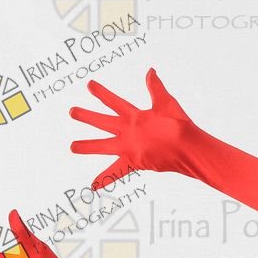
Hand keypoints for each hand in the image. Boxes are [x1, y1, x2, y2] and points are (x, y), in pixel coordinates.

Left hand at [70, 68, 199, 190]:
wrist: (186, 147)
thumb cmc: (179, 125)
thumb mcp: (166, 102)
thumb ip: (156, 87)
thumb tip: (150, 71)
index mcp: (135, 116)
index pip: (114, 102)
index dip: (101, 93)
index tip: (89, 85)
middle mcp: (128, 130)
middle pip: (102, 121)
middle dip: (86, 116)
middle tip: (71, 112)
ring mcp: (128, 147)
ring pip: (102, 146)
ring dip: (86, 147)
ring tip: (71, 148)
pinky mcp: (133, 161)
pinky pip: (115, 172)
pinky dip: (105, 179)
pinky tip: (92, 187)